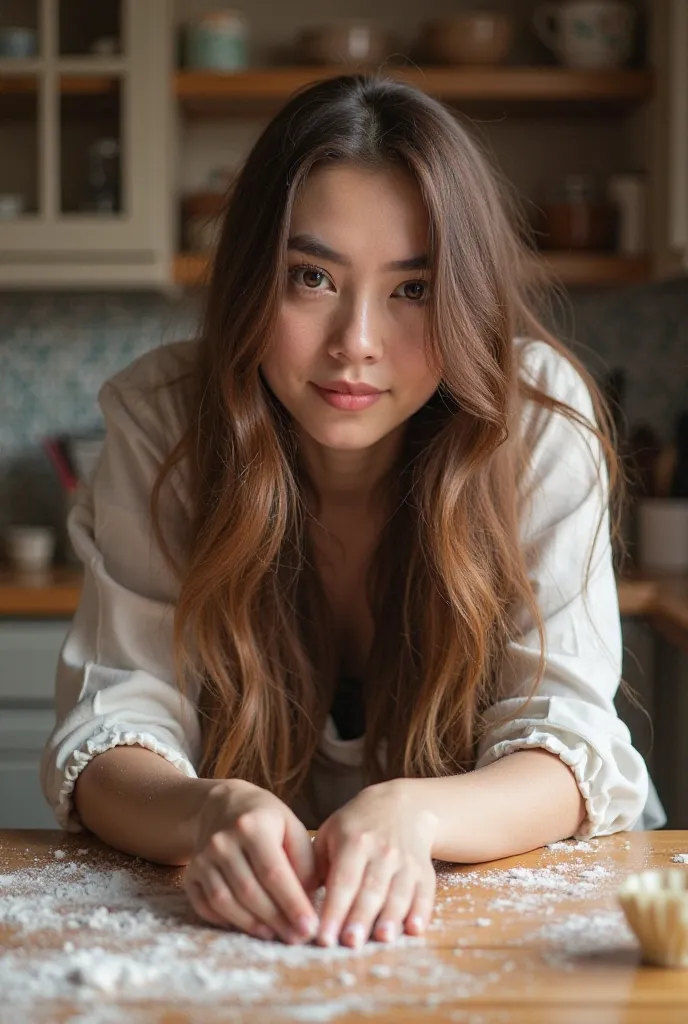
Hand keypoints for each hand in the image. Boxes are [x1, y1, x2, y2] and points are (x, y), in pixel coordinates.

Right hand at [183, 779, 319, 944]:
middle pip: (250, 891)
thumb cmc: (266, 820)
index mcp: (253, 826)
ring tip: (275, 935)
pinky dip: (226, 922)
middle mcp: (223, 841)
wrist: (223, 805)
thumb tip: (307, 901)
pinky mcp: (191, 873)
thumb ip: (304, 861)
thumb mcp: (291, 827)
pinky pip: (206, 906)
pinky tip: (247, 927)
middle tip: (297, 939)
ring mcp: (202, 858)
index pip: (274, 872)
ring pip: (226, 902)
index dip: (292, 904)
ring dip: (252, 925)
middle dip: (276, 920)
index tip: (309, 928)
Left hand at [312, 779, 437, 947]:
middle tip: (350, 943)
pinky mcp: (424, 871)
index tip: (324, 936)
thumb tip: (302, 902)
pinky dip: (421, 912)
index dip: (334, 910)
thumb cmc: (357, 826)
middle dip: (360, 917)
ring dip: (391, 917)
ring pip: (398, 893)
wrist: (402, 806)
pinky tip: (414, 929)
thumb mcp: (331, 832)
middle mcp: (382, 851)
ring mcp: (406, 861)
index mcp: (354, 841)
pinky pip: (425, 893)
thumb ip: (317, 866)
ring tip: (382, 939)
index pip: (343, 881)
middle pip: (371, 889)